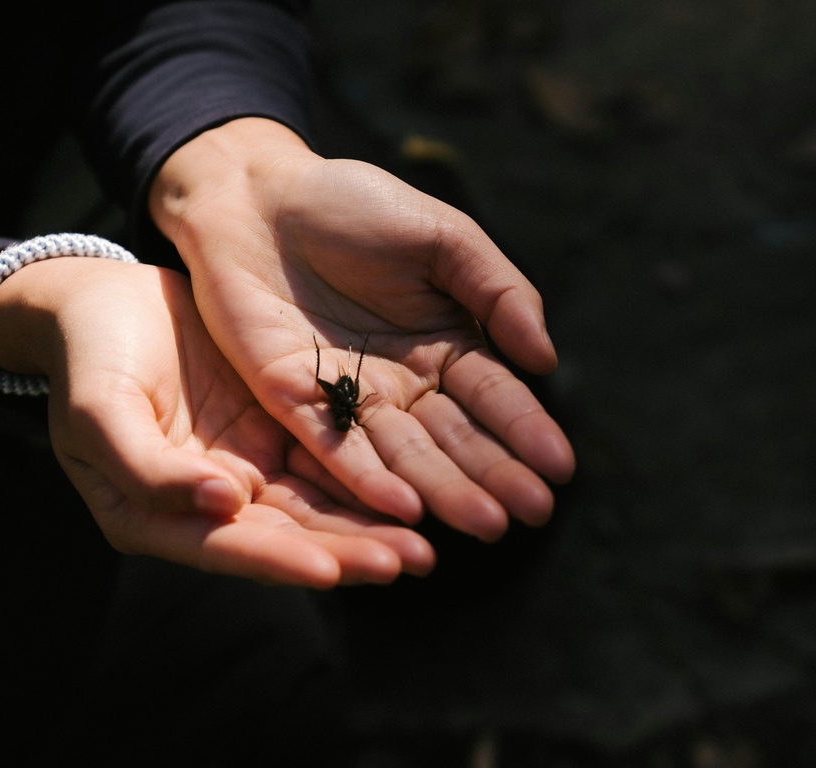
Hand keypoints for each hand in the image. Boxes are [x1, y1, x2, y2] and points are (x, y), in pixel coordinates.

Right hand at [0, 255, 434, 586]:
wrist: (104, 302)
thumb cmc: (88, 357)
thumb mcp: (98, 410)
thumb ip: (147, 468)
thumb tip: (221, 507)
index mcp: (156, 516)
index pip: (225, 548)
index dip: (278, 561)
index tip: (330, 569)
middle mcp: (210, 506)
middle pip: (285, 539)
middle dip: (347, 554)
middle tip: (410, 561)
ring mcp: (247, 470)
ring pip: (317, 507)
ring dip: (369, 527)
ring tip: (425, 541)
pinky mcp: (276, 434)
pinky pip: (328, 461)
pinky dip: (369, 479)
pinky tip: (414, 485)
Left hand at [151, 119, 574, 540]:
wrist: (256, 194)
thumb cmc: (352, 204)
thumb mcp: (442, 237)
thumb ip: (497, 291)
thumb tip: (546, 360)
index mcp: (442, 344)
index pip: (492, 397)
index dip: (526, 431)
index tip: (560, 468)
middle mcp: (400, 382)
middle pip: (453, 438)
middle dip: (494, 475)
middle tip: (533, 513)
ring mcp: (346, 396)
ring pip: (401, 454)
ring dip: (443, 491)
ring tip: (485, 524)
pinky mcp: (291, 399)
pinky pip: (333, 446)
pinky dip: (367, 479)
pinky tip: (403, 510)